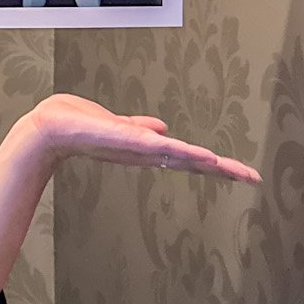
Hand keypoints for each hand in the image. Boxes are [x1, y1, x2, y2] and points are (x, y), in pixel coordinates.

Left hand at [29, 94, 259, 183]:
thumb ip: (139, 127)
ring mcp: (138, 148)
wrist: (50, 128)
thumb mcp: (117, 125)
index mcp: (147, 149)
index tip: (243, 172)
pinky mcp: (127, 141)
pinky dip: (181, 152)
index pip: (188, 158)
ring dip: (208, 163)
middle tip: (253, 177)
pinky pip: (159, 147)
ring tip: (235, 169)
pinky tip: (203, 156)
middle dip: (223, 170)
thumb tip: (161, 128)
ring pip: (180, 156)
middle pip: (192, 162)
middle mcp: (146, 153)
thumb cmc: (78, 126)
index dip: (215, 165)